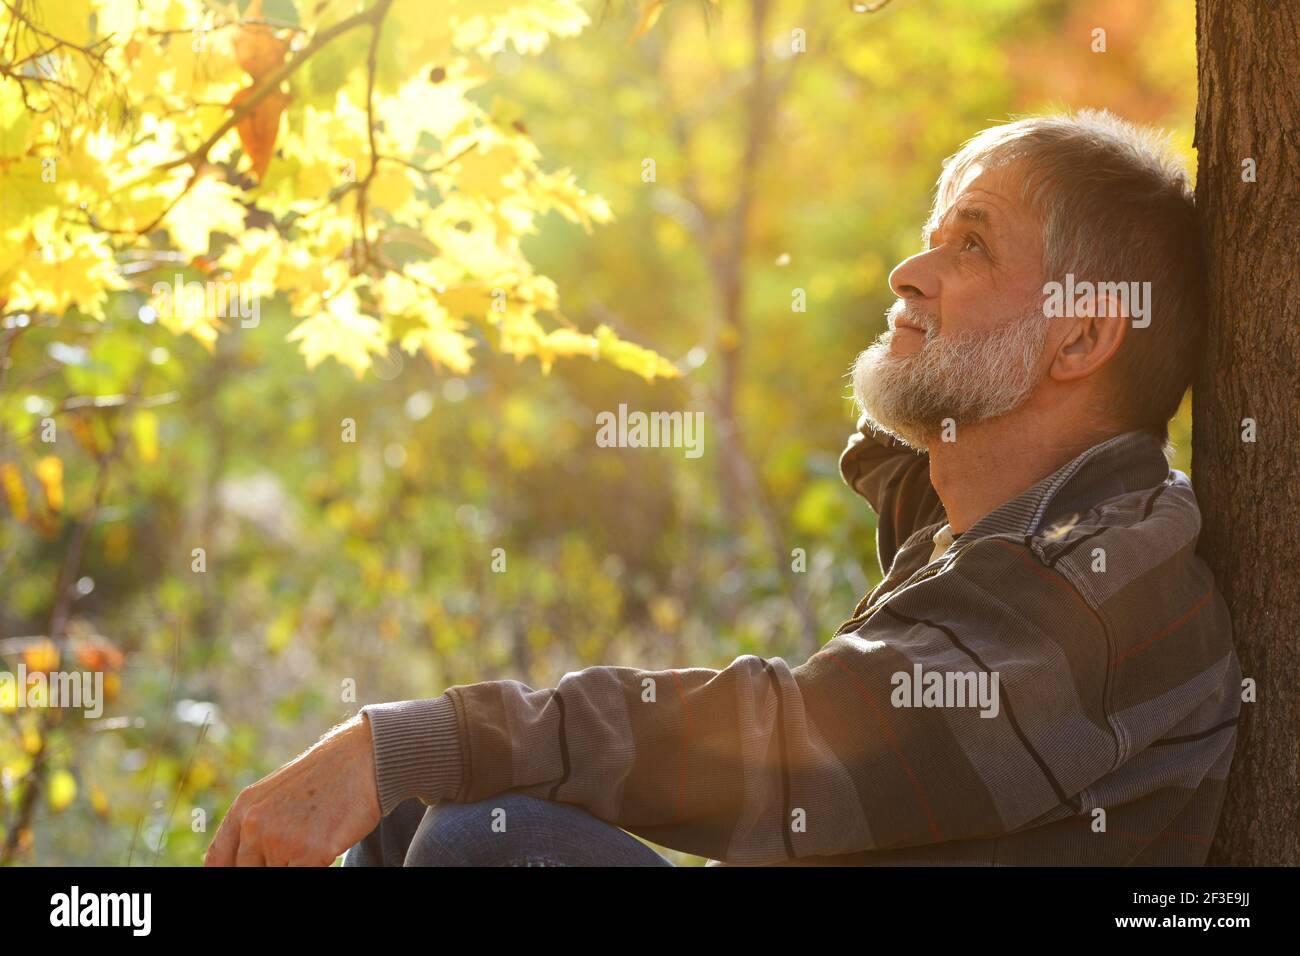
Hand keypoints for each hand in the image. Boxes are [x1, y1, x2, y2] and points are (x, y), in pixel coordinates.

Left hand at [204, 713, 381, 865]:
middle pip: (248, 873)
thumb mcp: (274, 794)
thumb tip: (231, 861)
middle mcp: (255, 824)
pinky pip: (303, 876)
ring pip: (277, 874)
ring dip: (296, 864)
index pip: (217, 861)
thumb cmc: (323, 779)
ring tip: (314, 838)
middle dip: (273, 865)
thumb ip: (251, 825)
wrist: (361, 760)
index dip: (228, 872)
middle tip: (293, 851)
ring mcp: (280, 839)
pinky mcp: (309, 852)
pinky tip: (326, 846)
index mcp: (243, 809)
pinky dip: (316, 865)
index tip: (246, 869)